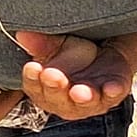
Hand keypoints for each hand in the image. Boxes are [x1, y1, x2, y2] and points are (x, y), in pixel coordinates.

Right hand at [15, 30, 136, 118]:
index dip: (32, 79)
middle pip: (58, 99)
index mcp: (46, 90)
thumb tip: (22, 34)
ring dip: (83, 97)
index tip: (32, 67)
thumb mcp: (55, 46)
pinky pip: (113, 95)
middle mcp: (66, 101)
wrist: (105, 52)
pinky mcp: (113, 92)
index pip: (35, 88)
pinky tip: (111, 88)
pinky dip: (112, 92)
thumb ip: (41, 44)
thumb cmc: (72, 56)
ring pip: (85, 102)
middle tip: (52, 76)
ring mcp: (91, 99)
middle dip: (55, 88)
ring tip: (79, 92)